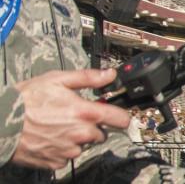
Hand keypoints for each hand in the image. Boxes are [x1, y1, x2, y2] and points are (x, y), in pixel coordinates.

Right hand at [12, 69, 130, 169]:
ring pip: (84, 145)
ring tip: (57, 126)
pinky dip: (62, 149)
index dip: (121, 116)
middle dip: (91, 126)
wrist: (0, 122)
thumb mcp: (57, 79)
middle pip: (101, 133)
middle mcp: (81, 134)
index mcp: (86, 113)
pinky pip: (67, 157)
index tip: (117, 115)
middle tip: (72, 117)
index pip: (121, 119)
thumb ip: (88, 77)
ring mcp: (69, 150)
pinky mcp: (56, 162)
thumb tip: (110, 75)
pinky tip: (49, 138)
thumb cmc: (26, 100)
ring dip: (76, 138)